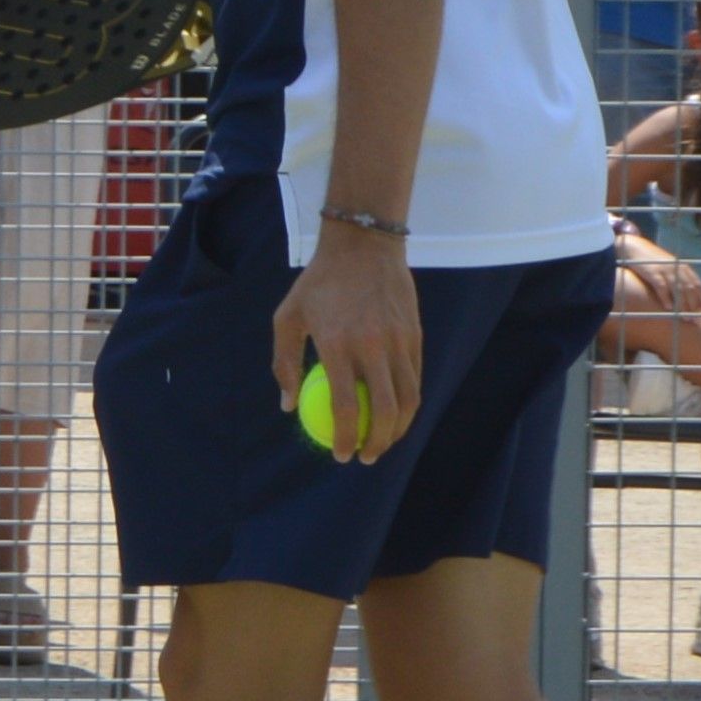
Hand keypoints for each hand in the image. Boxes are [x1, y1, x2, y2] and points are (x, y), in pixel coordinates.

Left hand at [275, 225, 421, 461]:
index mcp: (337, 344)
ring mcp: (399, 340)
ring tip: (383, 441)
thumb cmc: (319, 284)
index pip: (344, 406)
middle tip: (365, 456)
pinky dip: (408, 403)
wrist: (364, 244)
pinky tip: (396, 413)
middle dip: (377, 443)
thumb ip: (284, 363)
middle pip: (384, 410)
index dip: (343, 437)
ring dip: (398, 429)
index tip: (339, 455)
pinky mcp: (415, 335)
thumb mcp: (288, 317)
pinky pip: (415, 378)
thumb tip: (289, 406)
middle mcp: (372, 345)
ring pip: (408, 399)